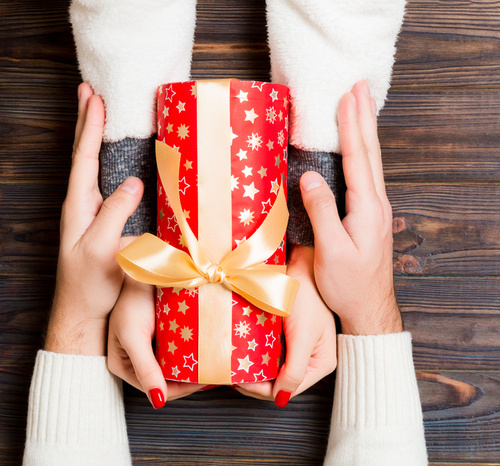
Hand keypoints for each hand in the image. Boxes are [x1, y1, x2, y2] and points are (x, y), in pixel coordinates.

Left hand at [44, 83, 143, 354]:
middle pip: (83, 155)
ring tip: (100, 115)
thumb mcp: (101, 249)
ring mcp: (92, 213)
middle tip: (89, 92)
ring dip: (95, 138)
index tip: (97, 99)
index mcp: (79, 206)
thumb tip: (134, 181)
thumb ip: (114, 214)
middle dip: (86, 122)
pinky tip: (120, 161)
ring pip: (93, 167)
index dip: (91, 127)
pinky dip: (110, 163)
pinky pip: (107, 184)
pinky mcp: (106, 224)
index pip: (84, 158)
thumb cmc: (89, 284)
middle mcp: (82, 204)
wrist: (82, 312)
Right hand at [107, 271, 206, 408]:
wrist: (138, 267)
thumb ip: (145, 368)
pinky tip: (211, 347)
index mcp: (126, 366)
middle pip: (169, 379)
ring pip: (177, 364)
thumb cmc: (129, 301)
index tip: (206, 382)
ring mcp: (152, 345)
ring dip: (196, 365)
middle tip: (218, 373)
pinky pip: (182, 347)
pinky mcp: (164, 332)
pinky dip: (195, 349)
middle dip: (192, 379)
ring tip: (218, 362)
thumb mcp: (133, 336)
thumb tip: (158, 402)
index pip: (158, 389)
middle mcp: (139, 359)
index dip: (183, 390)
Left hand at [235, 245, 336, 406]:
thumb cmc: (307, 295)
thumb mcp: (303, 335)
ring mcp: (299, 348)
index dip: (260, 389)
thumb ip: (295, 370)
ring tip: (232, 363)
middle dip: (254, 381)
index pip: (287, 390)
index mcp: (321, 364)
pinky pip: (269, 354)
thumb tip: (281, 399)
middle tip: (230, 373)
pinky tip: (240, 351)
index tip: (237, 379)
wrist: (303, 262)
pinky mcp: (288, 336)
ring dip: (252, 369)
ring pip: (272, 370)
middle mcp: (311, 360)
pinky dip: (254, 355)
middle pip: (278, 382)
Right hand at [299, 81, 402, 335]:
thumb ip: (322, 212)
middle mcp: (377, 205)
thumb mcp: (331, 251)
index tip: (348, 96)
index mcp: (368, 209)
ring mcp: (376, 210)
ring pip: (371, 162)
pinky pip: (367, 175)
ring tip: (363, 106)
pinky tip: (360, 147)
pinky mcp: (371, 217)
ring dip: (366, 131)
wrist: (370, 309)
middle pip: (370, 152)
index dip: (352, 126)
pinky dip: (363, 152)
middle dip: (364, 117)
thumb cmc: (349, 285)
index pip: (359, 158)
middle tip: (362, 87)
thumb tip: (311, 178)